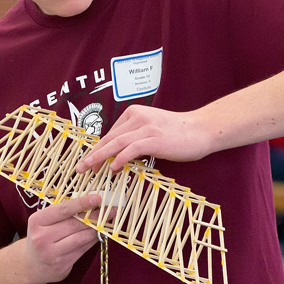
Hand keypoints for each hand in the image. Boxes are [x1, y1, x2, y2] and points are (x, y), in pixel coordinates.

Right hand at [22, 193, 101, 283]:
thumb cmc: (42, 238)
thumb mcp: (44, 223)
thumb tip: (90, 202)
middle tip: (110, 210)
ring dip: (96, 229)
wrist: (31, 265)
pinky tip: (98, 234)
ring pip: (81, 238)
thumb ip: (63, 214)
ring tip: (107, 222)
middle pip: (74, 224)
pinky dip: (92, 241)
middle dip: (95, 216)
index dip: (82, 203)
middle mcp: (42, 237)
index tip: (97, 198)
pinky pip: (82, 249)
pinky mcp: (61, 265)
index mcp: (37, 221)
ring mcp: (51, 253)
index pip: (63, 209)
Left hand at [75, 105, 218, 171]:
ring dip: (100, 158)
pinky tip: (113, 169)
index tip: (89, 162)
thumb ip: (136, 137)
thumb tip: (120, 155)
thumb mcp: (153, 130)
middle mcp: (137, 117)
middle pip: (109, 138)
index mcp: (135, 113)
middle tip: (80, 167)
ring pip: (116, 143)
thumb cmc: (179, 133)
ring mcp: (146, 127)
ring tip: (89, 170)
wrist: (202, 130)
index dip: (98, 149)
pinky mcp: (154, 139)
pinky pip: (131, 149)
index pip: (111, 133)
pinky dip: (120, 159)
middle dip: (93, 154)